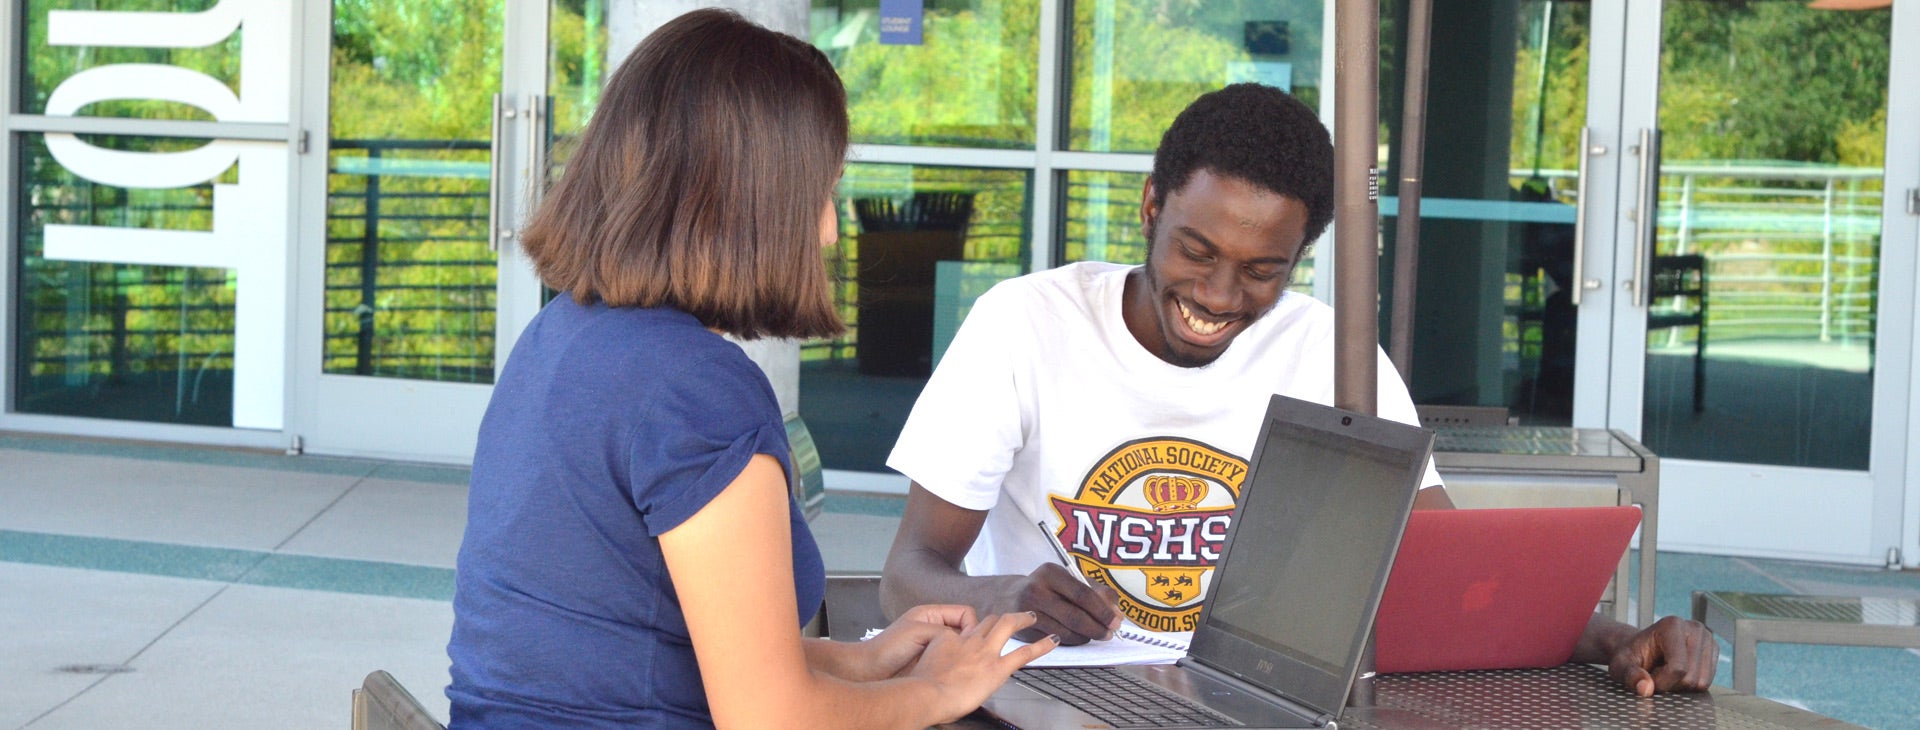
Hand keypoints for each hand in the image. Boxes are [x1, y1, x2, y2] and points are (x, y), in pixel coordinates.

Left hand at [857, 604, 974, 679]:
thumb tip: (964, 638)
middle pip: (964, 631)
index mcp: (931, 615)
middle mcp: (935, 629)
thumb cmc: (889, 648)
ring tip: (965, 667)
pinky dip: (955, 666)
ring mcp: (934, 647)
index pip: (965, 614)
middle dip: (969, 642)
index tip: (970, 640)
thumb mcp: (918, 630)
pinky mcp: (932, 664)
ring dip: (963, 655)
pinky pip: (951, 661)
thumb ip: (943, 630)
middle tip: (971, 656)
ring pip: (960, 647)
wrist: (870, 672)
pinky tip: (955, 674)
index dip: (971, 626)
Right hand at [911, 611, 1057, 723]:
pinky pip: (1024, 653)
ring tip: (1032, 618)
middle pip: (987, 621)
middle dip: (999, 619)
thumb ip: (934, 668)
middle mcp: (969, 641)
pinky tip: (1052, 641)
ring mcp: (985, 652)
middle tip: (1010, 618)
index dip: (974, 631)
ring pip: (1006, 625)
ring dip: (1020, 619)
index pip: (966, 629)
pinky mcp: (997, 668)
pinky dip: (1041, 646)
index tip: (978, 635)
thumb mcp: (922, 669)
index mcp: (949, 640)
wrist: (925, 693)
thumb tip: (936, 678)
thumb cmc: (919, 689)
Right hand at [984, 564, 1122, 644]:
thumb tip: (1117, 613)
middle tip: (1110, 633)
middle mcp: (1036, 590)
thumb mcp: (1069, 580)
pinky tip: (1079, 636)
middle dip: (1097, 627)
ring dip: (1086, 637)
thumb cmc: (1048, 587)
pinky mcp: (1025, 631)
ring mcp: (1027, 613)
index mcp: (1050, 572)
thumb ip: (1097, 592)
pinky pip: (1055, 641)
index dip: (1102, 610)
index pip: (1082, 594)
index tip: (1116, 621)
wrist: (1009, 596)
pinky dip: (1072, 641)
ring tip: (1096, 634)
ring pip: (1066, 633)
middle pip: (1074, 616)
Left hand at [1607, 616, 1717, 695]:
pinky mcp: (1713, 651)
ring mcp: (1707, 639)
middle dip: (1670, 684)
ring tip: (1666, 672)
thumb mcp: (1621, 665)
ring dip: (1680, 686)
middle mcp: (1694, 629)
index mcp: (1672, 625)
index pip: (1677, 668)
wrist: (1640, 649)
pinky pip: (1707, 683)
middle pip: (1691, 678)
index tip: (1647, 678)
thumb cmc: (1631, 656)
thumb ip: (1630, 676)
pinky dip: (1690, 684)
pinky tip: (1678, 673)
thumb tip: (1645, 688)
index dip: (1661, 682)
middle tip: (1656, 673)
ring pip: (1701, 683)